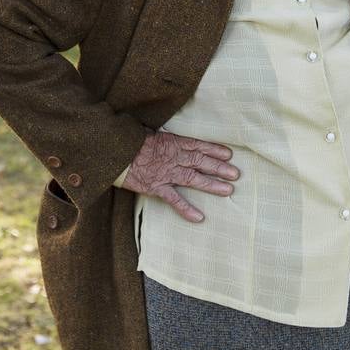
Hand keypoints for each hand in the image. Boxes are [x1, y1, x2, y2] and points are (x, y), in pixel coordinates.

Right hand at [121, 130, 238, 222]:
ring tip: (228, 190)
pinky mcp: (156, 187)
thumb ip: (162, 137)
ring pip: (193, 179)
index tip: (229, 154)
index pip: (198, 146)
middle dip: (219, 167)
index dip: (214, 150)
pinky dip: (186, 209)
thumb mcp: (148, 131)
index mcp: (172, 143)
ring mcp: (166, 173)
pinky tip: (199, 217)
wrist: (113, 152)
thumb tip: (169, 136)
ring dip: (211, 185)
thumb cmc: (129, 140)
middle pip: (200, 162)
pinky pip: (174, 200)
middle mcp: (173, 158)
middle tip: (236, 174)